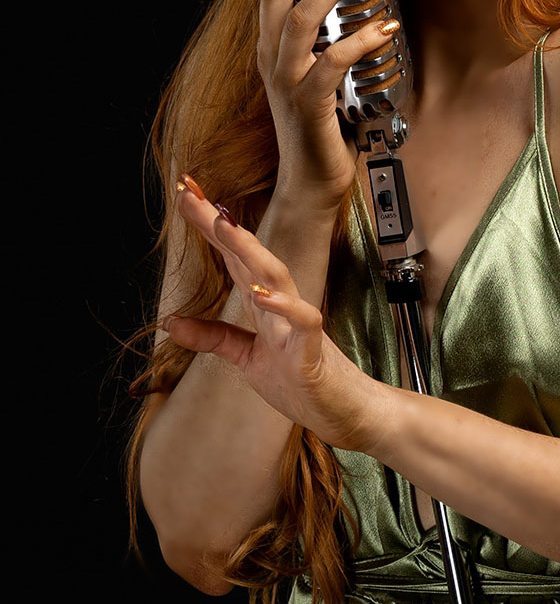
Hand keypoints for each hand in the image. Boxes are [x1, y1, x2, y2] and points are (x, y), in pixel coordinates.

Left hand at [166, 179, 390, 453]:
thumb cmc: (301, 380)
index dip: (208, 224)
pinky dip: (283, 305)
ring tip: (221, 224)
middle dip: (219, 223)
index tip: (184, 193)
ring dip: (248, 249)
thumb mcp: (245, 358)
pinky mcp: (311, 350)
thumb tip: (171, 321)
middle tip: (189, 192)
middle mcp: (279, 304)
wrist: (344, 411)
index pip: (231, 256)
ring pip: (274, 275)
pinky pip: (302, 320)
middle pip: (247, 254)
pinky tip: (260, 293)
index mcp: (262, 303)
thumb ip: (213, 337)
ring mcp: (295, 323)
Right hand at [258, 0, 399, 211]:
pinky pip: (332, 63)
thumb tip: (355, 4)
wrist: (310, 185)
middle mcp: (273, 60)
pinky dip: (361, 40)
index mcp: (272, 48)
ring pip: (300, 19)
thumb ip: (324, 42)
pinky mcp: (310, 106)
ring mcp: (288, 83)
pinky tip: (386, 27)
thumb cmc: (321, 129)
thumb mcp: (317, 76)